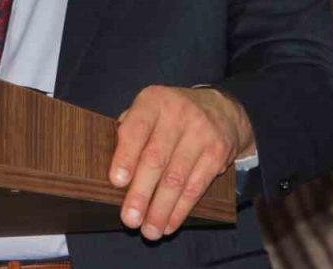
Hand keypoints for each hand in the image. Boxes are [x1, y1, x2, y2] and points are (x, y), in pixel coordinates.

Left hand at [108, 86, 254, 239]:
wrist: (220, 110)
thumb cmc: (169, 116)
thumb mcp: (148, 110)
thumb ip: (129, 132)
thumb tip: (112, 170)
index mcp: (153, 101)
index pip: (136, 129)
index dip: (126, 156)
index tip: (117, 182)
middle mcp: (178, 114)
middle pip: (156, 159)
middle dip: (141, 193)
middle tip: (130, 219)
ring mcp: (201, 133)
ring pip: (177, 178)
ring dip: (161, 209)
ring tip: (149, 231)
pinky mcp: (218, 153)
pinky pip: (196, 187)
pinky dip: (180, 210)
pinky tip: (169, 224)